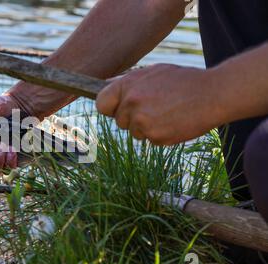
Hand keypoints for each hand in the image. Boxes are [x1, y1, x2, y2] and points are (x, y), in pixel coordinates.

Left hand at [96, 64, 222, 145]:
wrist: (213, 94)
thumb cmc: (183, 81)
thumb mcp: (153, 72)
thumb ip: (129, 82)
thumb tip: (105, 86)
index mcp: (128, 85)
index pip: (101, 104)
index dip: (110, 108)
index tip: (117, 110)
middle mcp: (131, 103)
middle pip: (119, 121)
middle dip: (132, 119)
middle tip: (156, 108)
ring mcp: (142, 121)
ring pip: (135, 132)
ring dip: (147, 127)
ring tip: (168, 113)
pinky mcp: (155, 136)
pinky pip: (151, 140)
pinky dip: (161, 134)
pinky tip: (175, 122)